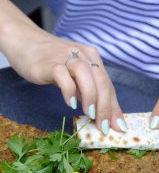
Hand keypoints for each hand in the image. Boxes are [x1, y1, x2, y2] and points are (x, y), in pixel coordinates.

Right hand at [6, 28, 125, 134]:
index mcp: (93, 59)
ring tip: (90, 114)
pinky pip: (62, 75)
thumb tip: (103, 117)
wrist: (26, 44)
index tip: (118, 128)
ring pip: (85, 74)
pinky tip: (70, 103)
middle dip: (105, 107)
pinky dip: (69, 90)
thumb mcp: (76, 77)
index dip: (114, 108)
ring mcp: (66, 57)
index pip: (108, 85)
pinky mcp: (50, 63)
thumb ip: (89, 93)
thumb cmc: (53, 63)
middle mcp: (83, 55)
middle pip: (101, 80)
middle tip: (104, 126)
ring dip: (91, 96)